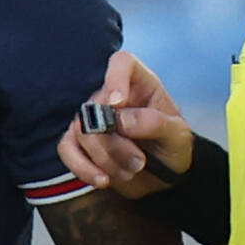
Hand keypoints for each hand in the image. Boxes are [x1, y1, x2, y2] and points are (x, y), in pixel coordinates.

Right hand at [55, 50, 195, 199]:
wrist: (164, 176)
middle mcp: (112, 96)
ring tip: (130, 171)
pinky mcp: (80, 142)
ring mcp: (93, 118)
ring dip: (106, 159)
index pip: (122, 63)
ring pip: (82, 131)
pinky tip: (102, 180)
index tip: (118, 103)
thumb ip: (155, 123)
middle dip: (115, 142)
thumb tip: (122, 120)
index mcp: (140, 84)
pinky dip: (82, 168)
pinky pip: (67, 149)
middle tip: (139, 162)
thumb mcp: (177, 136)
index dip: (116, 77)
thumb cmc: (173, 148)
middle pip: (97, 107)